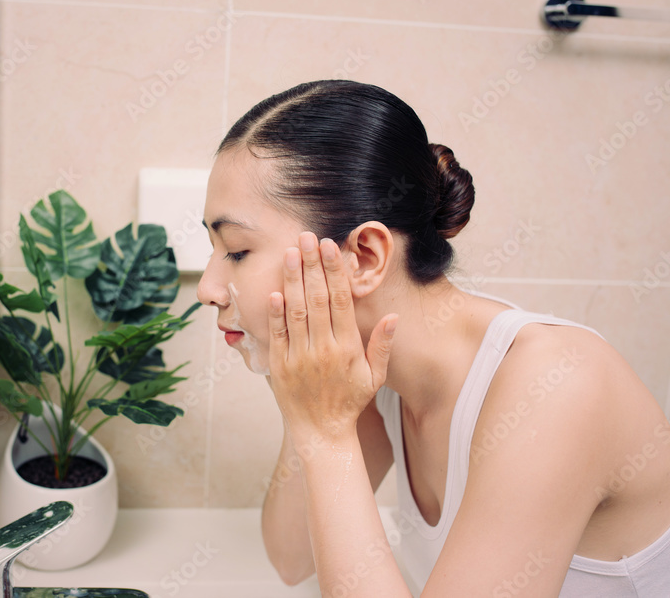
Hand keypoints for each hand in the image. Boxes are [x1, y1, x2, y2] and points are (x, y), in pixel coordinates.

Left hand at [267, 232, 397, 439]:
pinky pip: (278, 334)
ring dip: (292, 280)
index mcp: (347, 347)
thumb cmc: (350, 401)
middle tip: (307, 237)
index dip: (335, 271)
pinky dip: (276, 313)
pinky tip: (276, 291)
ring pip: (296, 311)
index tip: (331, 247)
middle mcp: (323, 349)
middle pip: (317, 298)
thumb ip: (381, 345)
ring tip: (290, 252)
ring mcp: (300, 357)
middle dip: (312, 265)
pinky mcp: (280, 366)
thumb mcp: (375, 377)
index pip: (341, 300)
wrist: (322, 432)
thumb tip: (393, 316)